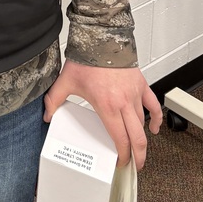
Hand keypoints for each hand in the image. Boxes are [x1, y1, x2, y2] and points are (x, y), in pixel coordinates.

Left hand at [44, 60, 162, 170]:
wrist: (101, 37)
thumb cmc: (87, 58)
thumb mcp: (66, 81)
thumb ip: (55, 99)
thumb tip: (47, 114)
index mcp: (107, 105)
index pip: (120, 139)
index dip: (122, 155)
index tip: (120, 162)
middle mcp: (123, 102)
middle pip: (136, 137)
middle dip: (137, 155)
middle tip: (135, 164)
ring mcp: (134, 94)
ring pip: (142, 123)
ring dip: (142, 139)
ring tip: (139, 149)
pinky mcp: (141, 85)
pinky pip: (153, 105)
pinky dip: (155, 118)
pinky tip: (153, 128)